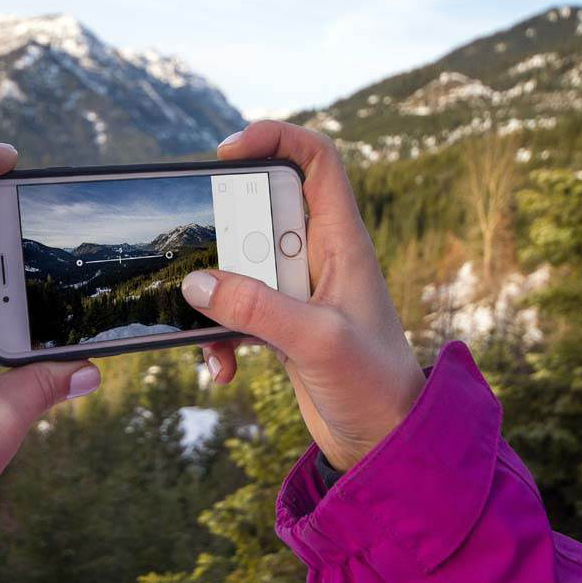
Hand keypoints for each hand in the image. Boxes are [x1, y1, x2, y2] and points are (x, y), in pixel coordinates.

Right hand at [184, 121, 424, 470]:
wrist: (384, 443)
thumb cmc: (374, 386)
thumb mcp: (316, 342)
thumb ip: (257, 309)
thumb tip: (197, 284)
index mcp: (343, 242)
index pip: (317, 161)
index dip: (276, 139)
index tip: (227, 153)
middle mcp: (319, 258)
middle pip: (260, 214)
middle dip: (224, 237)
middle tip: (208, 267)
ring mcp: (297, 293)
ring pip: (239, 266)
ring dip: (215, 297)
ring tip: (211, 335)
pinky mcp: (281, 325)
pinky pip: (236, 311)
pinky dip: (219, 335)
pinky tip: (223, 368)